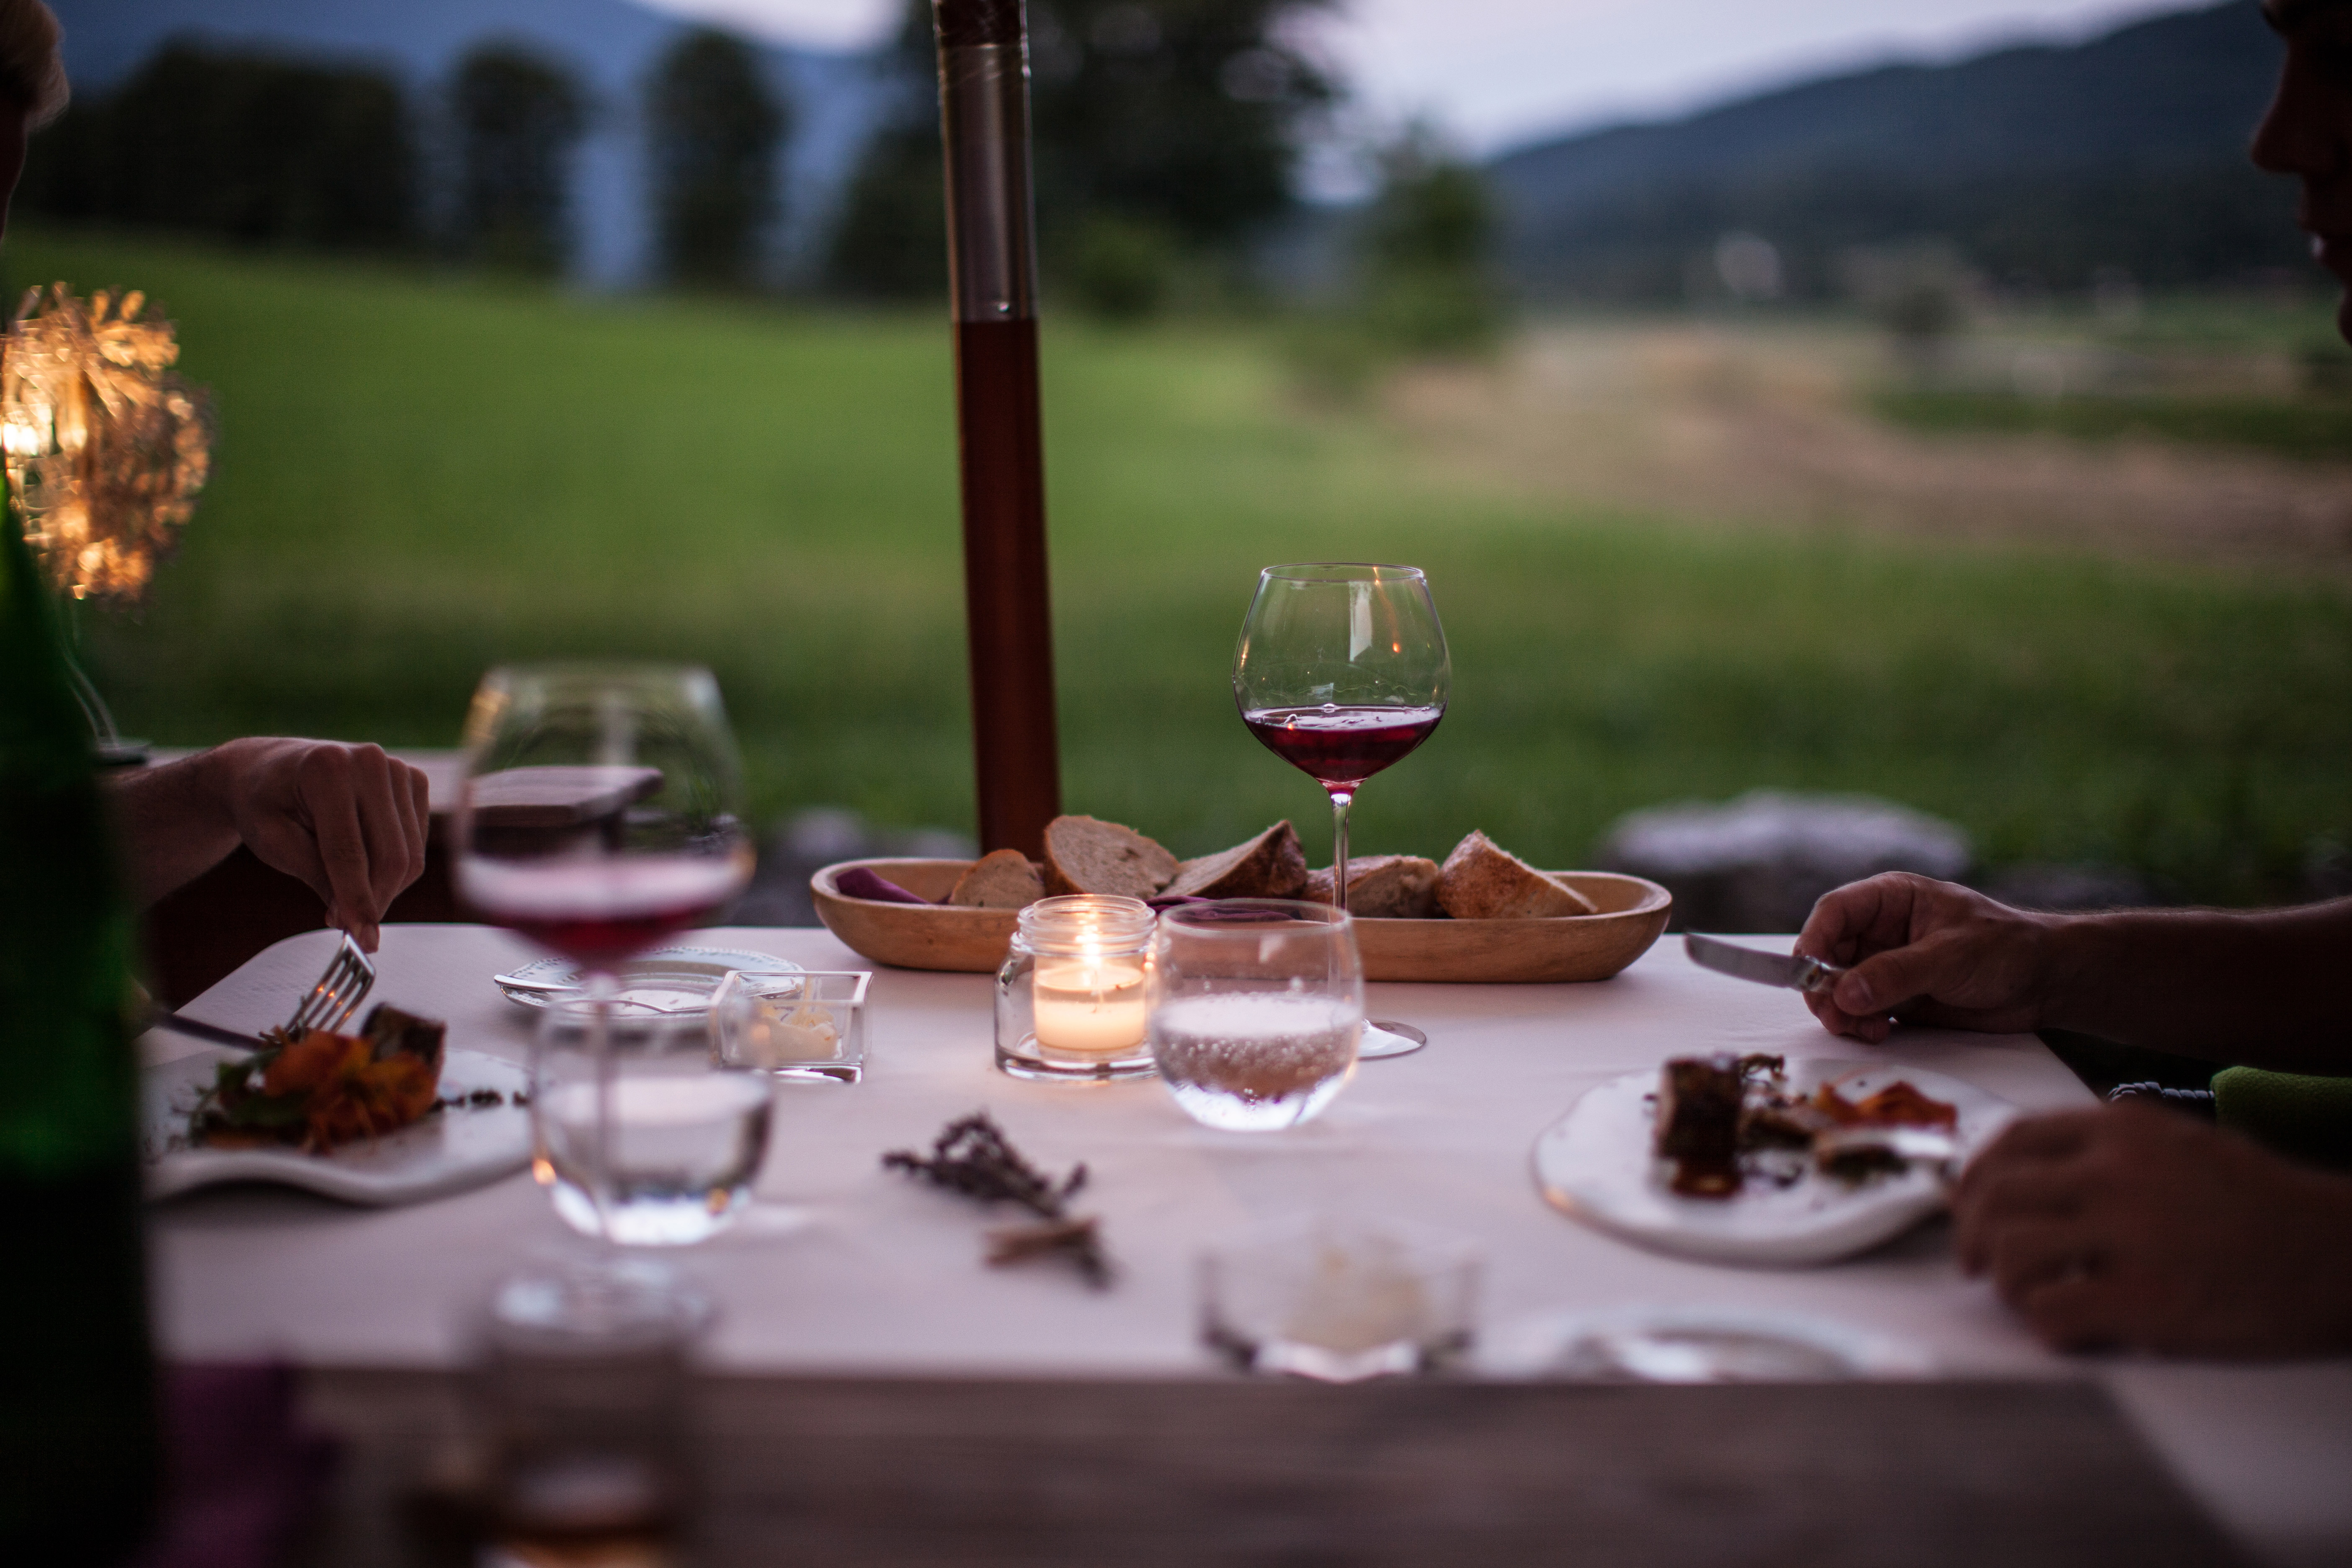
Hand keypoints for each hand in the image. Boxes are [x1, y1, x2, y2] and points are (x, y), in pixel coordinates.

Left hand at [203, 739, 430, 950]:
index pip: (349, 850)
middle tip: (351, 927)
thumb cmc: (265, 804)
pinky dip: (394, 868)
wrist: (271, 767)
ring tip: (348, 895)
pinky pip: (417, 844)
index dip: (356, 899)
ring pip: (410, 854)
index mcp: (327, 768)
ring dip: (385, 888)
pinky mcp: (414, 781)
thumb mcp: (273, 842)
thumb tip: (354, 920)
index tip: (361, 940)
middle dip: (374, 900)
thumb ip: (315, 876)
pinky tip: (364, 867)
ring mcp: (398, 768)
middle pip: (390, 855)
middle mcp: (370, 761)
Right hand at [1796, 873, 2054, 1042]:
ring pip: (1839, 986)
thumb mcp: (1950, 956)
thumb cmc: (2006, 949)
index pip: (1835, 912)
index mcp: (1892, 900)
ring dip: (1841, 1011)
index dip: (1814, 940)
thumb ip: (1896, 973)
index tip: (1807, 973)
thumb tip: (1843, 993)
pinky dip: (1859, 1025)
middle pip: (1828, 954)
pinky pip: (1859, 1010)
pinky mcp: (1896, 997)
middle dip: (1824, 986)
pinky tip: (1878, 1032)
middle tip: (1835, 1015)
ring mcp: (1886, 965)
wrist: (2045, 983)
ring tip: (1865, 1029)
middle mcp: (1881, 931)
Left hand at [1954, 1104, 2351, 1355]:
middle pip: (1997, 1196)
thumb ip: (2101, 1153)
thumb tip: (2019, 1177)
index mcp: (2121, 1129)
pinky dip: (2044, 1326)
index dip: (1974, 1179)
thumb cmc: (2258, 1207)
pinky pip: (2052, 1312)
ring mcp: (2133, 1234)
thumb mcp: (2177, 1147)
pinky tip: (2066, 1327)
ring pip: (2011, 1252)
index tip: (1966, 1208)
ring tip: (2025, 1296)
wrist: (2339, 1255)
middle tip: (1976, 1263)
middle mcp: (2117, 1171)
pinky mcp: (2149, 1300)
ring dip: (2005, 1282)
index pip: (2011, 1140)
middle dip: (1971, 1235)